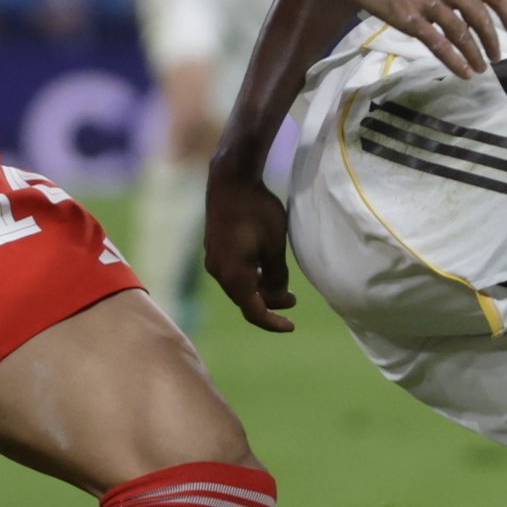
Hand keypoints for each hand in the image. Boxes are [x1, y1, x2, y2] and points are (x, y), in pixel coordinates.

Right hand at [204, 166, 297, 333]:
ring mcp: (213, 259)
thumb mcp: (275, 246)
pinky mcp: (213, 248)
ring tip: (281, 284)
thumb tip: (278, 297)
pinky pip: (232, 273)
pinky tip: (262, 267)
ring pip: (238, 286)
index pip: (254, 312)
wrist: (230, 180)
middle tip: (293, 299)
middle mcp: (218, 272)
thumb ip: (277, 277)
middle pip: (245, 300)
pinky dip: (249, 277)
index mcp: (234, 276)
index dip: (273, 323)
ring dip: (259, 289)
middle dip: (269, 304)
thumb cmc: (257, 211)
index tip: (291, 326)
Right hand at [345, 0, 506, 76]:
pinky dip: (453, 61)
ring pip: (461, 35)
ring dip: (475, 54)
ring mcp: (430, 5)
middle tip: (498, 56)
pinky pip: (438, 44)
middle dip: (492, 40)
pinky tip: (463, 73)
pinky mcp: (411, 21)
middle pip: (480, 18)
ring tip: (481, 68)